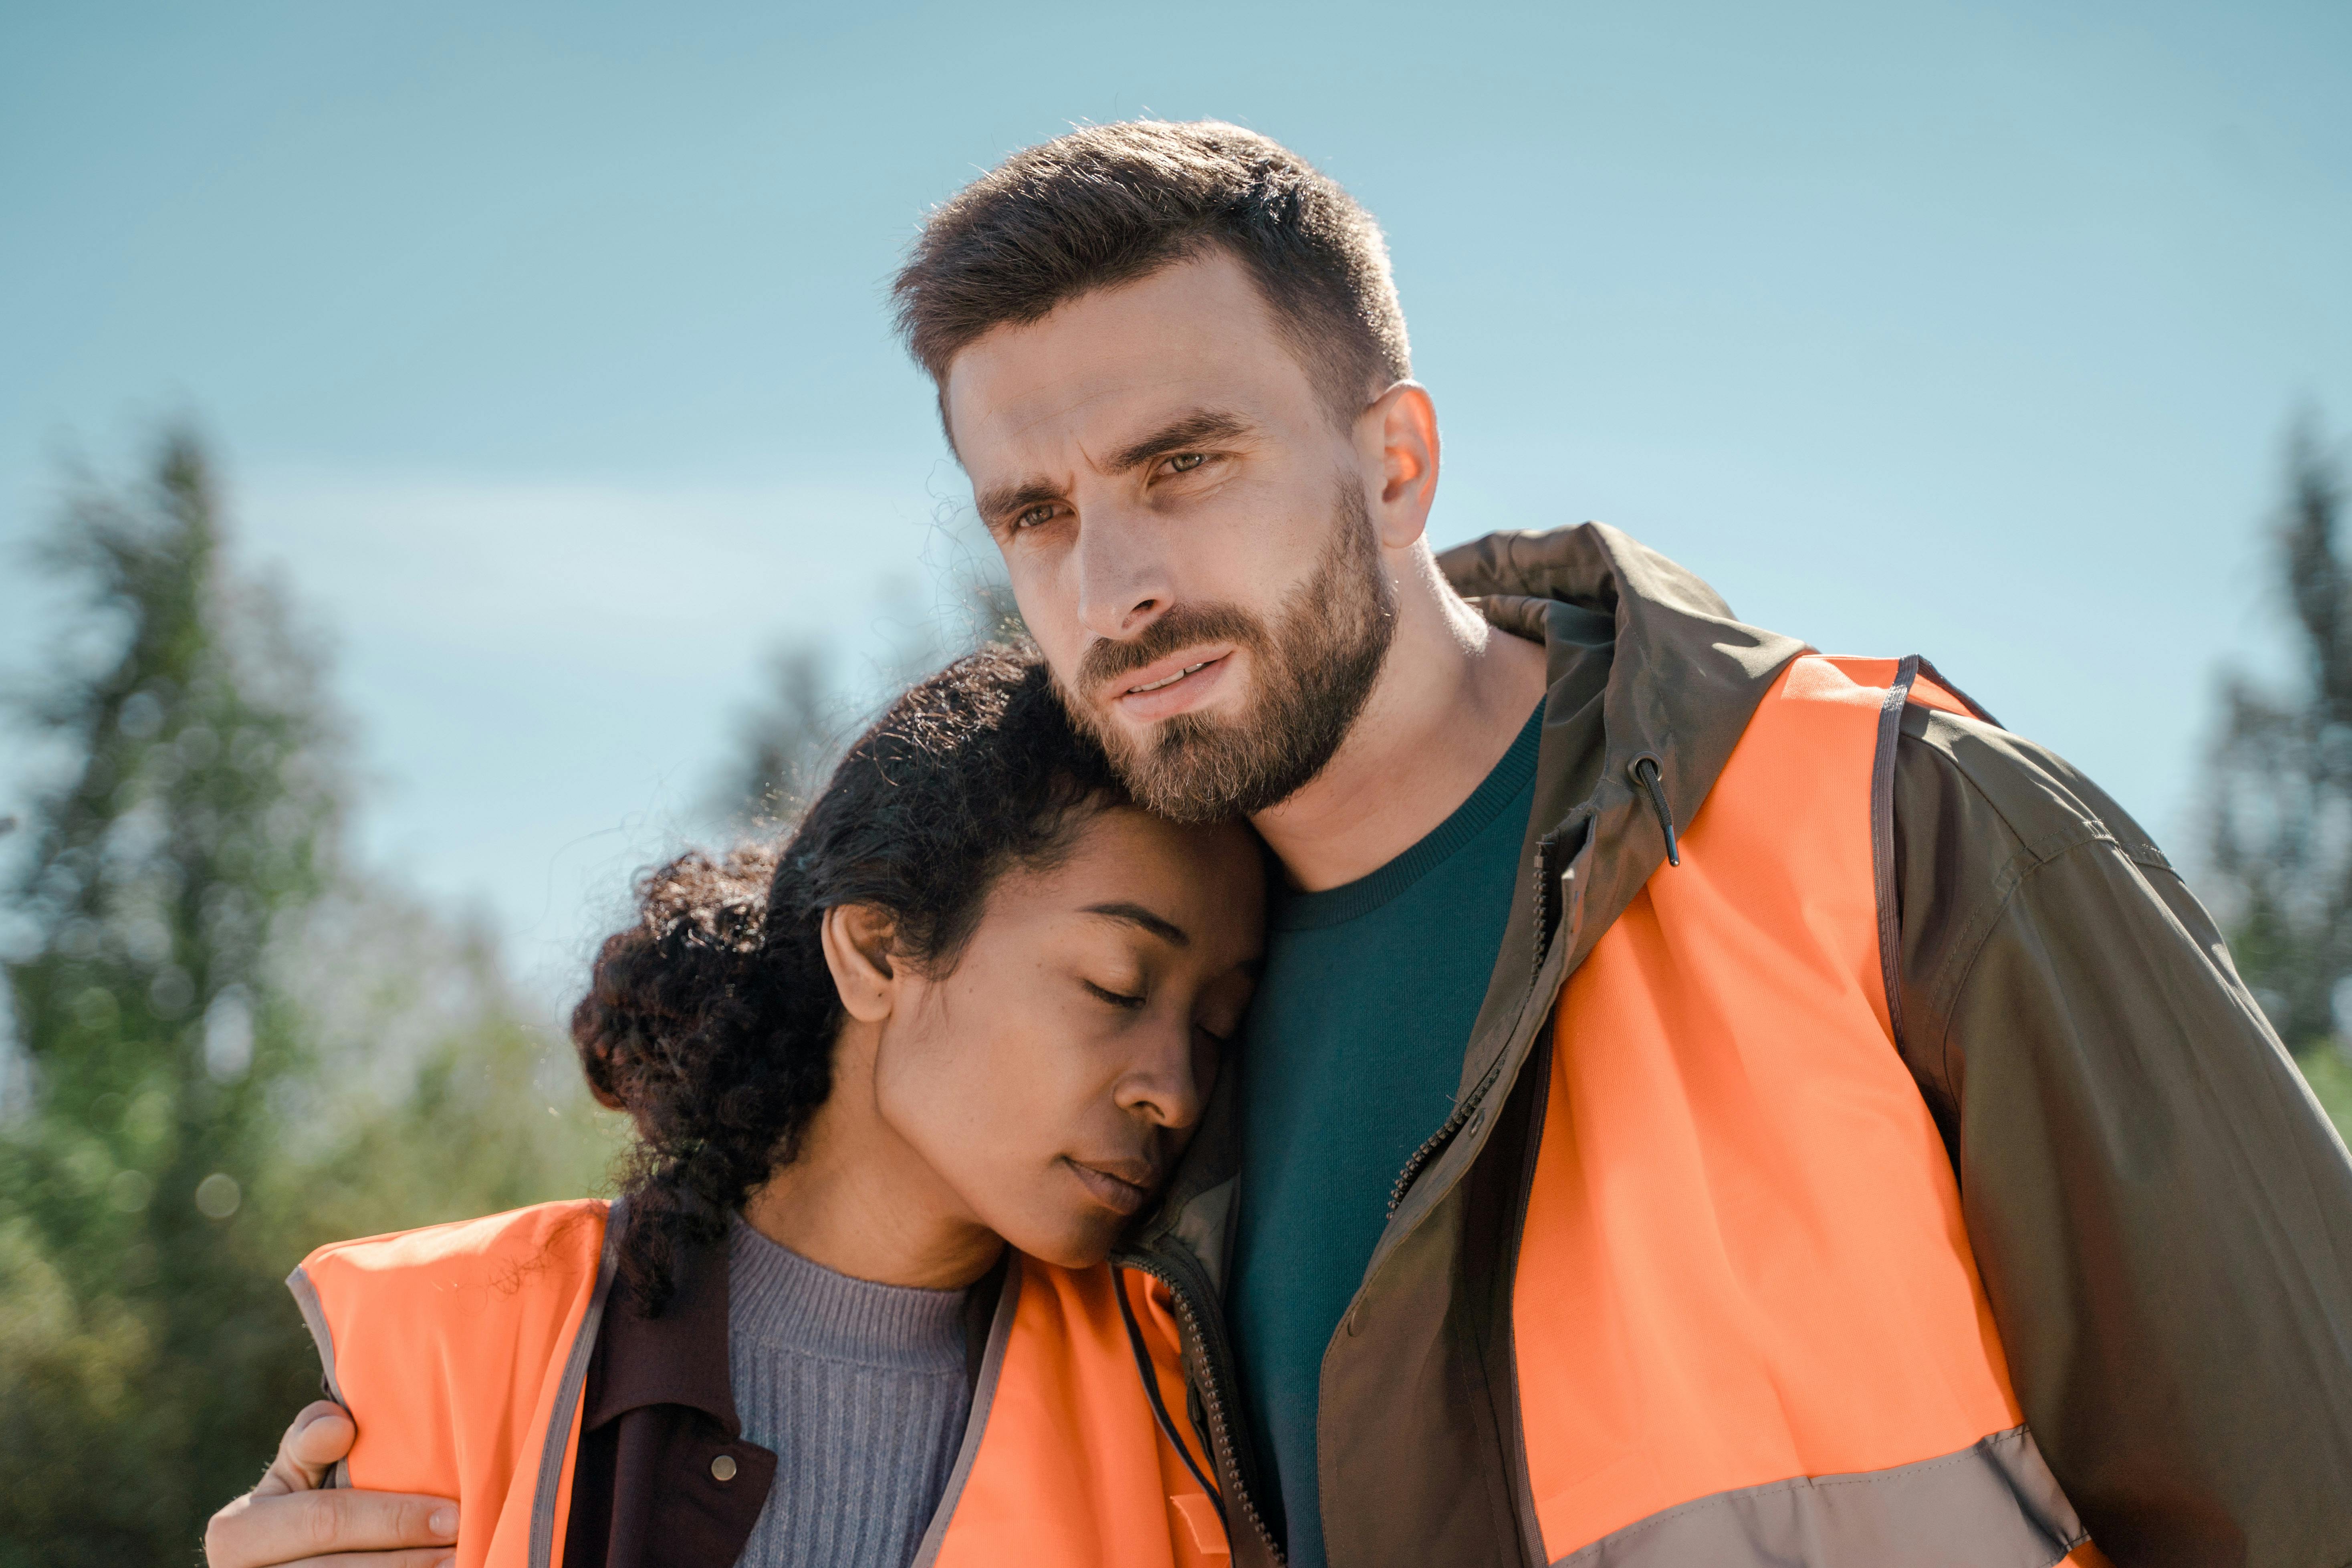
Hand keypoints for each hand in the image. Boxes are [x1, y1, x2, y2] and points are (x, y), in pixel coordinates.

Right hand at [204, 1401, 458, 1566]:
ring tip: (460, 1564)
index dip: (393, 1519)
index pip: (327, 1521)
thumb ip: (311, 1441)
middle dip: (410, 1559)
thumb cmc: (294, 1506)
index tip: (452, 1514)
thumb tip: (340, 1425)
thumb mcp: (293, 1472)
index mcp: (236, 1534)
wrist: (271, 1564)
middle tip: (464, 1546)